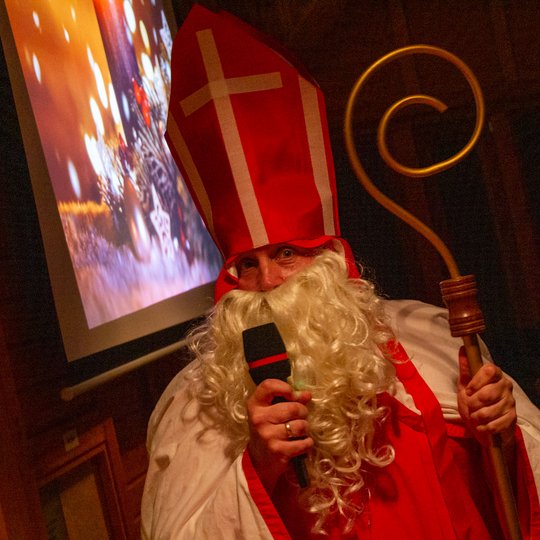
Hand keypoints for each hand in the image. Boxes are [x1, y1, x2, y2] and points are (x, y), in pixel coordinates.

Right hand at [246, 379, 312, 493]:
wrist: (259, 461)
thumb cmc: (268, 429)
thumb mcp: (271, 412)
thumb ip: (288, 400)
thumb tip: (307, 394)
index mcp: (255, 405)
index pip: (268, 385)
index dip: (285, 387)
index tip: (292, 394)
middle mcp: (259, 418)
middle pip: (292, 408)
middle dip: (302, 412)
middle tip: (301, 416)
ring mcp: (268, 435)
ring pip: (300, 425)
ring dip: (305, 428)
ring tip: (300, 430)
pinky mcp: (278, 450)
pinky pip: (304, 442)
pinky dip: (307, 443)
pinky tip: (302, 443)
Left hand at [457, 347, 515, 447]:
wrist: (481, 425)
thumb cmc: (472, 402)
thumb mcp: (464, 386)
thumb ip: (465, 369)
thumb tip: (463, 349)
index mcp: (495, 375)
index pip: (490, 370)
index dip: (477, 381)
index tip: (468, 390)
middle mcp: (506, 386)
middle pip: (488, 393)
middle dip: (473, 402)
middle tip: (470, 405)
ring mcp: (510, 402)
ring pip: (490, 410)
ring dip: (477, 416)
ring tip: (474, 416)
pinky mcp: (512, 418)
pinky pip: (496, 424)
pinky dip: (484, 427)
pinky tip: (481, 426)